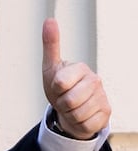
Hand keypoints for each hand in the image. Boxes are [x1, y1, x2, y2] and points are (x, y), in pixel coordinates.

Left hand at [42, 18, 110, 139]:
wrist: (70, 109)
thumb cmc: (60, 87)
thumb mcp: (51, 68)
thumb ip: (51, 46)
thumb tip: (49, 20)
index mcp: (80, 68)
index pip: (60, 83)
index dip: (55, 89)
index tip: (58, 86)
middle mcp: (95, 80)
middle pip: (69, 101)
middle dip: (61, 104)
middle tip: (64, 99)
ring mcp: (102, 97)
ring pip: (77, 114)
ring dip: (69, 114)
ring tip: (71, 107)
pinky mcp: (105, 113)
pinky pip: (85, 124)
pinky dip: (78, 123)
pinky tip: (81, 115)